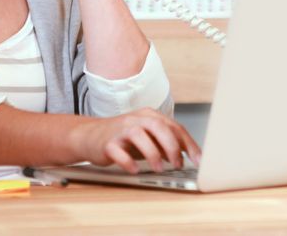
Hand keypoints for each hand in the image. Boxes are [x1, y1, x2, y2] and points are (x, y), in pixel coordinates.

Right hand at [69, 108, 201, 173]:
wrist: (89, 135)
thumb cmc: (121, 137)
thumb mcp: (147, 137)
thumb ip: (164, 143)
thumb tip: (185, 156)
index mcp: (149, 116)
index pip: (174, 127)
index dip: (188, 143)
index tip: (197, 159)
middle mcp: (136, 119)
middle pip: (158, 127)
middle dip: (172, 147)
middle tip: (178, 164)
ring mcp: (121, 130)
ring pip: (139, 136)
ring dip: (152, 154)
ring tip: (158, 168)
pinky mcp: (107, 143)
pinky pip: (118, 151)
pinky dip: (128, 161)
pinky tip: (134, 170)